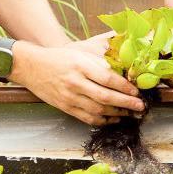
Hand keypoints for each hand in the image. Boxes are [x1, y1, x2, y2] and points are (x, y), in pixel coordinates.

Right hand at [11, 41, 144, 125]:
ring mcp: (69, 97)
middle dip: (126, 103)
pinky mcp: (65, 107)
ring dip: (117, 113)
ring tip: (130, 113)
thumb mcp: (80, 53)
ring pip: (98, 110)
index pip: (107, 78)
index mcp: (81, 66)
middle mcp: (75, 82)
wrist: (32, 67)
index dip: (124, 86)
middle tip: (140, 106)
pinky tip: (114, 118)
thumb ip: (100, 61)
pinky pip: (87, 118)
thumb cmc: (60, 58)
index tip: (137, 91)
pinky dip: (103, 120)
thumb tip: (125, 66)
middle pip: (105, 96)